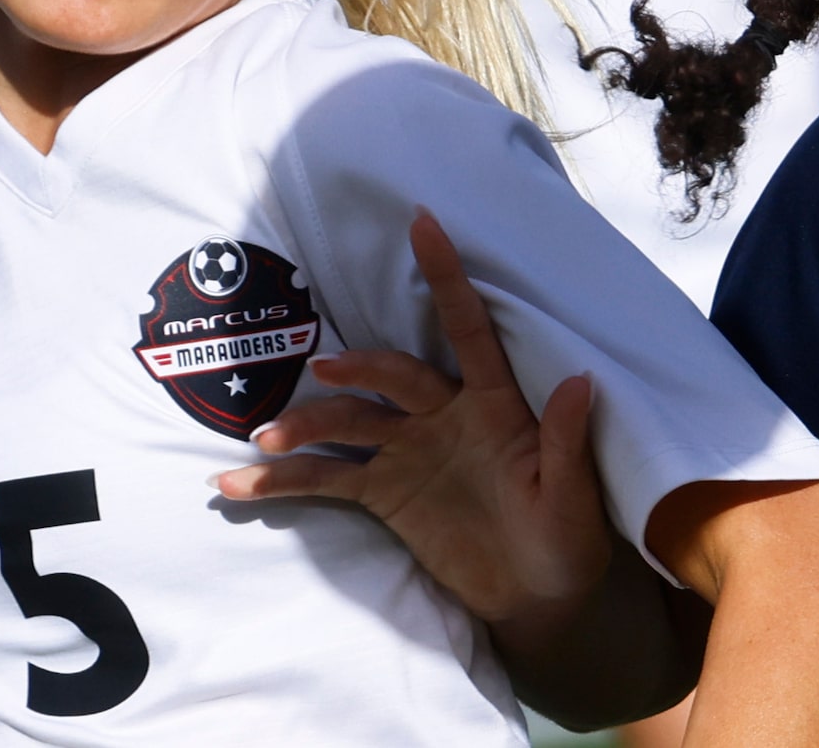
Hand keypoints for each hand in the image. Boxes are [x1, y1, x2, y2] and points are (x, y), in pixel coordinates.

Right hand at [213, 212, 612, 634]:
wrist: (535, 595)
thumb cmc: (567, 538)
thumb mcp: (573, 497)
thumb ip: (566, 442)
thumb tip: (581, 380)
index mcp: (496, 402)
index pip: (470, 328)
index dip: (447, 277)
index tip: (424, 223)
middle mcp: (445, 414)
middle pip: (395, 376)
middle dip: (360, 370)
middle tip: (328, 372)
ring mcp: (409, 449)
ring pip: (350, 423)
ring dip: (308, 425)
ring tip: (268, 438)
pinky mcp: (384, 490)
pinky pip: (326, 479)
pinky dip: (283, 481)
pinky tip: (237, 484)